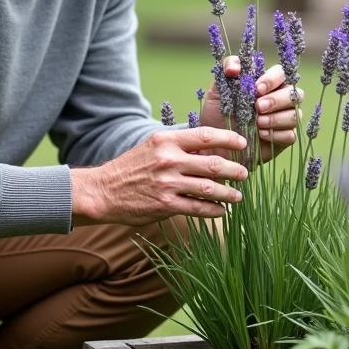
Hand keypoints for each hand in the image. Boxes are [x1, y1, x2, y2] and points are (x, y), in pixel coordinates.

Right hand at [70, 127, 249, 225]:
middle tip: (244, 173)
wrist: (104, 191)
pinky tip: (222, 211)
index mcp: (166, 141)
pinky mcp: (165, 205)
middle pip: (213, 164)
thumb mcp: (152, 146)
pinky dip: (214, 210)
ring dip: (228, 193)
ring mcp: (168, 184)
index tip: (242, 144)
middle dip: (234, 170)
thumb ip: (178, 145)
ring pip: (209, 188)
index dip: (228, 140)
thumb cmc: (131, 167)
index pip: (205, 136)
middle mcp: (169, 160)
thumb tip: (209, 147)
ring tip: (238, 196)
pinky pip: (198, 208)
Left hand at [199, 56, 302, 162]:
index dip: (272, 79)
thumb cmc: (218, 114)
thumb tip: (235, 67)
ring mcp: (284, 119)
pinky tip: (261, 135)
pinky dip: (276, 134)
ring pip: (295, 114)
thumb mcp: (217, 90)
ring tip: (257, 123)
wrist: (216, 143)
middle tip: (258, 107)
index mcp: (266, 84)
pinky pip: (291, 135)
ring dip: (276, 118)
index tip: (256, 89)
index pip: (281, 73)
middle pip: (296, 94)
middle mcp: (280, 99)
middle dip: (276, 100)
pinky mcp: (283, 138)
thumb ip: (225, 70)